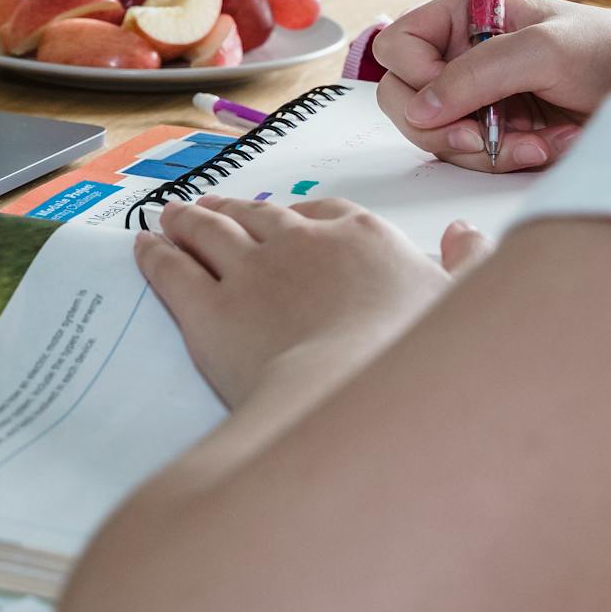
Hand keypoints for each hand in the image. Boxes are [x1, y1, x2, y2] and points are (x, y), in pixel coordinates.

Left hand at [135, 195, 491, 409]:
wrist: (357, 402)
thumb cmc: (415, 364)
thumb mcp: (464, 305)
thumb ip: (467, 265)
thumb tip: (466, 236)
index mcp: (362, 236)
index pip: (325, 210)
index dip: (300, 215)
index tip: (287, 219)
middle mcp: (300, 242)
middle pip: (258, 215)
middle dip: (233, 209)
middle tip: (212, 209)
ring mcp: (249, 272)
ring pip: (208, 230)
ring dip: (187, 219)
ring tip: (171, 216)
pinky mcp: (207, 312)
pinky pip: (171, 269)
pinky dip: (154, 253)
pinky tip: (143, 246)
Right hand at [374, 0, 610, 172]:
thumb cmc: (609, 51)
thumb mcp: (546, 51)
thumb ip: (479, 73)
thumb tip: (422, 109)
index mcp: (464, 14)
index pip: (397, 46)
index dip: (415, 76)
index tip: (450, 97)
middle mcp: (461, 53)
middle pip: (404, 98)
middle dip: (443, 127)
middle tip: (480, 138)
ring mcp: (475, 96)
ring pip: (436, 136)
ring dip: (485, 149)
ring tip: (537, 142)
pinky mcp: (493, 131)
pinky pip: (471, 158)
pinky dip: (506, 160)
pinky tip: (546, 147)